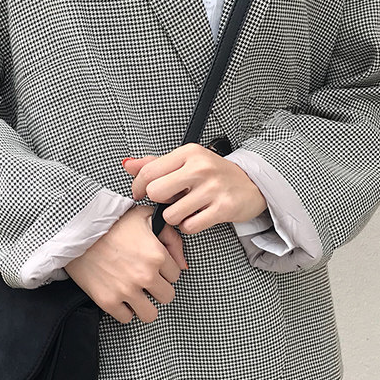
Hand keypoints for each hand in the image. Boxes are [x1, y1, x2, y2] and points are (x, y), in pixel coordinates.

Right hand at [63, 204, 187, 324]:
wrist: (77, 229)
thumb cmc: (111, 221)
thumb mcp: (145, 217)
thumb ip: (171, 237)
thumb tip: (184, 264)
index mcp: (157, 255)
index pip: (176, 275)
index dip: (165, 270)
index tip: (154, 266)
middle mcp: (145, 275)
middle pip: (167, 297)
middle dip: (158, 288)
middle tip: (145, 279)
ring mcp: (126, 290)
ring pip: (150, 314)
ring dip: (144, 304)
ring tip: (136, 292)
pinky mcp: (108, 301)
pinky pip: (126, 318)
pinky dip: (124, 310)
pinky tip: (119, 295)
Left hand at [122, 143, 267, 233]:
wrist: (252, 183)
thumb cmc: (213, 173)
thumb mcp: (186, 161)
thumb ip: (155, 164)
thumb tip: (127, 165)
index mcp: (188, 153)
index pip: (148, 171)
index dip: (138, 186)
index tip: (140, 193)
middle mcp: (200, 168)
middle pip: (156, 192)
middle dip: (158, 201)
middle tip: (169, 200)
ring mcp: (212, 188)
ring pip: (171, 214)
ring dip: (174, 216)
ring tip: (185, 209)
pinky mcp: (223, 208)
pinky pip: (190, 226)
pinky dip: (188, 225)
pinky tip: (196, 216)